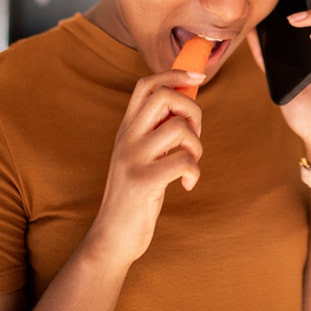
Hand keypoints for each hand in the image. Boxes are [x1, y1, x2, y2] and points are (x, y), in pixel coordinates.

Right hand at [82, 70, 203, 266]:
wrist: (111, 237)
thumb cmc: (135, 194)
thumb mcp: (141, 155)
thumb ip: (156, 131)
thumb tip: (187, 102)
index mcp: (126, 129)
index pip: (146, 84)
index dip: (175, 73)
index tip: (199, 76)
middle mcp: (127, 138)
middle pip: (165, 95)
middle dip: (193, 110)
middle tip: (194, 136)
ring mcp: (133, 159)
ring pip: (180, 128)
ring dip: (197, 146)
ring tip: (189, 165)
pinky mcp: (143, 181)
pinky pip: (184, 161)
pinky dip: (194, 172)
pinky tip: (187, 184)